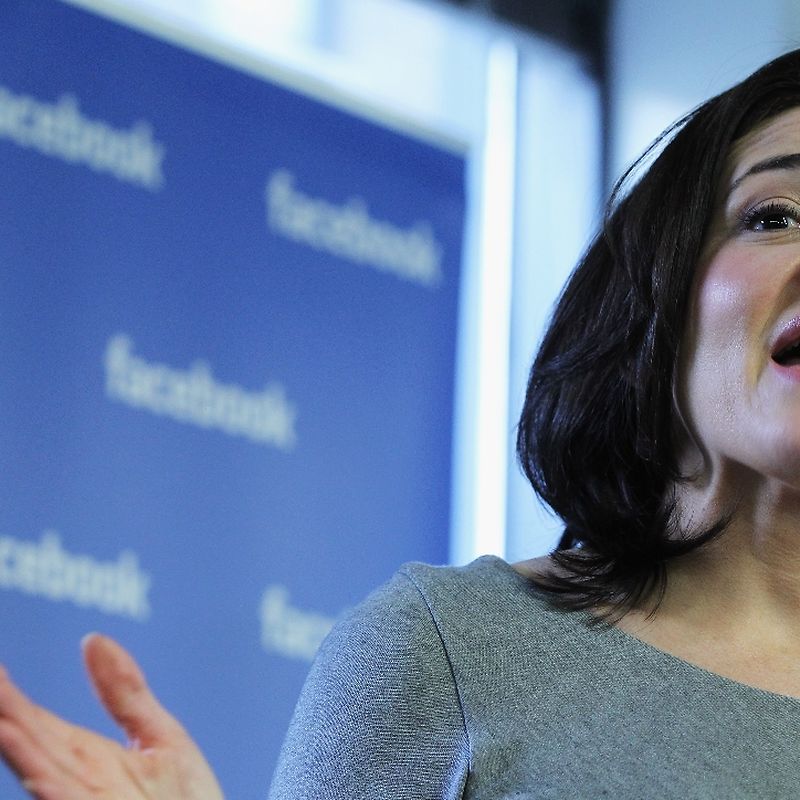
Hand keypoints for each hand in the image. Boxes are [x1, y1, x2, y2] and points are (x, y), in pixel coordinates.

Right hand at [0, 634, 223, 798]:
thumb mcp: (160, 738)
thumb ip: (125, 692)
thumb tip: (91, 639)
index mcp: (88, 761)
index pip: (36, 725)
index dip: (9, 698)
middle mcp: (78, 786)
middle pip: (30, 747)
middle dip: (5, 716)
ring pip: (42, 778)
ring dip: (17, 750)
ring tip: (1, 722)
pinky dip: (50, 787)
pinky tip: (37, 773)